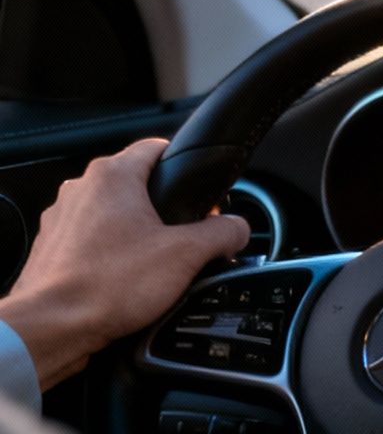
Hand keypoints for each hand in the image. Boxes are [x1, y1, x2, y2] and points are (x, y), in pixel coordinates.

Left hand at [0, 139, 248, 389]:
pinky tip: (124, 282)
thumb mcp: (188, 254)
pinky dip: (110, 256)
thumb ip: (224, 232)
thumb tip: (237, 229)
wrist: (51, 329)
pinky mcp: (52, 250)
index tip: (199, 194)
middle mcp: (81, 190)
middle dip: (164, 210)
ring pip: (113, 214)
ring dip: (135, 234)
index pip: (158, 147)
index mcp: (112, 176)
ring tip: (152, 267)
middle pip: (137, 184)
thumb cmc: (106, 286)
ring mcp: (61, 220)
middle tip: (182, 239)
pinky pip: (92, 242)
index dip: (186, 168)